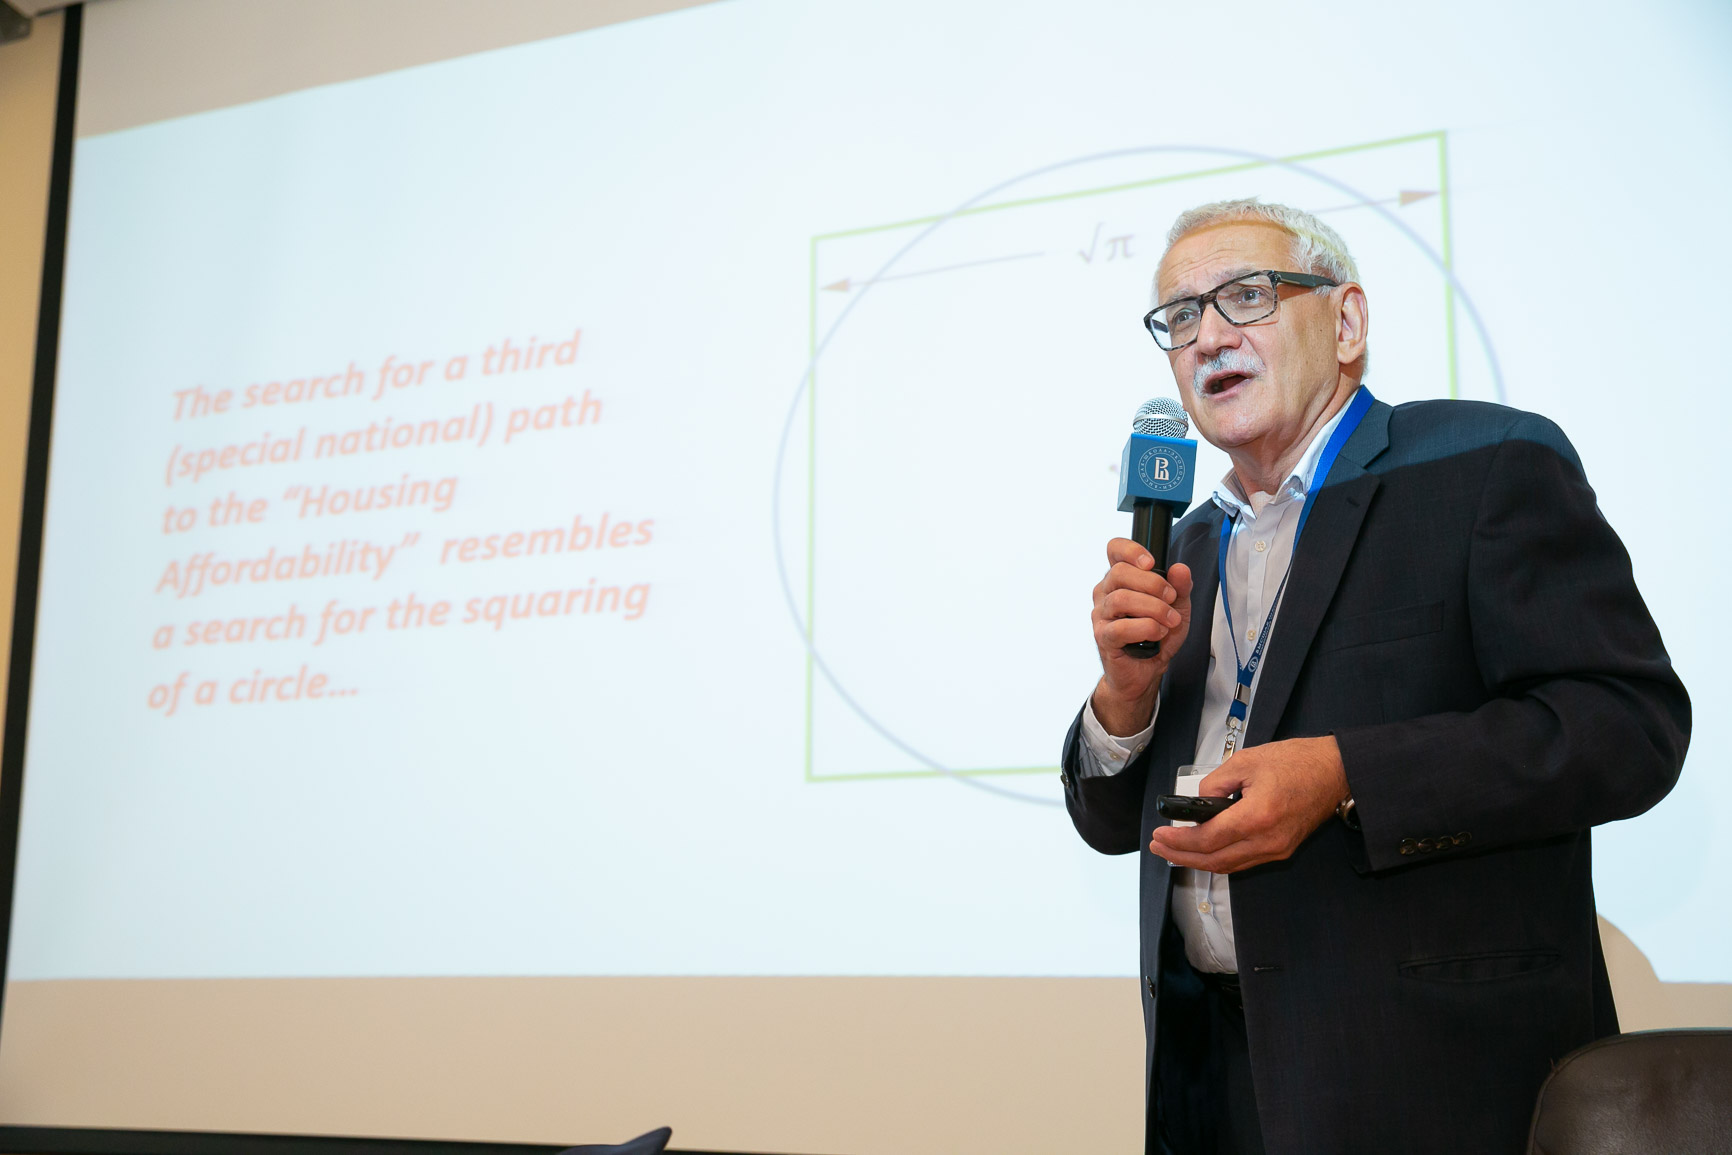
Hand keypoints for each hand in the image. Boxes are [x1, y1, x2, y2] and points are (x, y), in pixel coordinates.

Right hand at [1090, 539, 1192, 735]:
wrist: (1148, 670)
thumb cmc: (1156, 635)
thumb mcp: (1177, 606)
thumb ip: (1180, 586)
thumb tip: (1180, 569)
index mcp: (1120, 578)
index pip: (1114, 550)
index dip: (1130, 550)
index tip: (1151, 563)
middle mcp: (1105, 592)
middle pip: (1119, 572)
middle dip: (1153, 584)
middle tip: (1171, 599)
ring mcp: (1101, 615)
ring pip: (1121, 599)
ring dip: (1153, 609)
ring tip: (1169, 621)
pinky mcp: (1103, 637)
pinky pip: (1121, 628)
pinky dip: (1146, 629)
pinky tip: (1157, 634)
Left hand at [1148, 736, 1347, 871]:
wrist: (1335, 772)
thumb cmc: (1298, 762)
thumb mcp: (1245, 761)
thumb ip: (1214, 783)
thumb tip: (1198, 802)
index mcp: (1258, 816)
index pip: (1208, 839)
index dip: (1179, 840)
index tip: (1159, 834)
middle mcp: (1268, 840)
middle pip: (1215, 860)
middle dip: (1181, 856)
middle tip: (1158, 846)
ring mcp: (1276, 848)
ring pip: (1229, 866)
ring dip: (1198, 861)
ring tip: (1173, 850)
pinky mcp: (1281, 849)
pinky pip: (1243, 862)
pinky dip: (1219, 859)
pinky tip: (1203, 850)